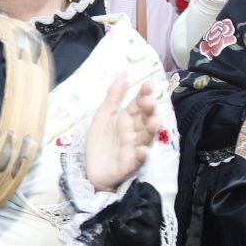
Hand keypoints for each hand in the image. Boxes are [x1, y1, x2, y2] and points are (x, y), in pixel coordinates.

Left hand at [84, 76, 158, 192]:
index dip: (143, 95)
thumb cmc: (99, 143)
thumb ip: (113, 97)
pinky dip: (141, 157)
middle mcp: (133, 133)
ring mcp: (132, 150)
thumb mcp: (102, 117)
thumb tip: (124, 74)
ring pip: (145, 139)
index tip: (148, 84)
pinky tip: (143, 151)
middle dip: (149, 111)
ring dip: (150, 131)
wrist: (90, 171)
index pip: (137, 105)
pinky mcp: (128, 166)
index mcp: (126, 120)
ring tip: (155, 123)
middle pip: (144, 120)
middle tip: (150, 102)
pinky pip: (136, 161)